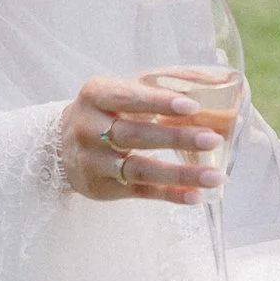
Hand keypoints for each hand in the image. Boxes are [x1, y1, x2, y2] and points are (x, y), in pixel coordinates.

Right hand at [58, 76, 223, 205]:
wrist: (60, 145)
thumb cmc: (107, 111)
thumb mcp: (123, 91)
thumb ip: (163, 85)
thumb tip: (219, 84)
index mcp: (96, 95)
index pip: (128, 97)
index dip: (158, 101)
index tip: (192, 105)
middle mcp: (89, 128)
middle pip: (134, 135)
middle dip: (175, 137)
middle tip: (212, 138)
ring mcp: (93, 161)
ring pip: (139, 169)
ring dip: (179, 174)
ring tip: (215, 176)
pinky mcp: (102, 188)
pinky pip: (140, 192)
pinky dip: (170, 194)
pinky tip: (196, 196)